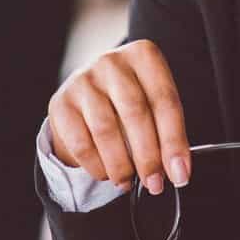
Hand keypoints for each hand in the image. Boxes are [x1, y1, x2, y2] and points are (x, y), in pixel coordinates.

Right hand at [46, 40, 189, 194]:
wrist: (90, 91)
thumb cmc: (131, 99)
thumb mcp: (154, 104)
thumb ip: (167, 132)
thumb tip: (177, 171)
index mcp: (143, 56)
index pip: (164, 100)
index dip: (174, 141)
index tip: (179, 173)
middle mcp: (111, 62)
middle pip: (135, 113)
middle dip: (148, 156)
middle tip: (154, 183)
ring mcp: (83, 80)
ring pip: (106, 129)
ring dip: (121, 164)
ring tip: (129, 181)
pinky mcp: (60, 103)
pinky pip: (81, 142)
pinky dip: (96, 165)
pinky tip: (106, 174)